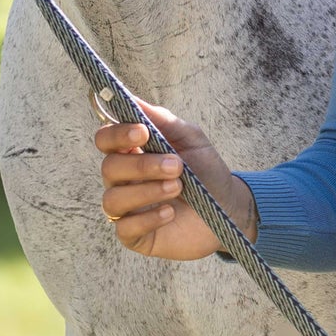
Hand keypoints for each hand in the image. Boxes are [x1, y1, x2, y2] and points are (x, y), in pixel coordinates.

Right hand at [96, 105, 258, 261]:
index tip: (142, 133)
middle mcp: (124, 180)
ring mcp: (127, 208)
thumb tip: (132, 100)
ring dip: (146, 191)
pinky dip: (148, 218)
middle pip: (109, 168)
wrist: (229, 210)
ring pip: (112, 199)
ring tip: (178, 188)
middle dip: (142, 165)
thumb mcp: (192, 140)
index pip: (105, 139)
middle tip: (176, 166)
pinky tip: (170, 212)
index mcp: (132, 153)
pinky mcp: (135, 235)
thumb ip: (163, 120)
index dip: (117, 134)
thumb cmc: (207, 172)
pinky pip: (124, 228)